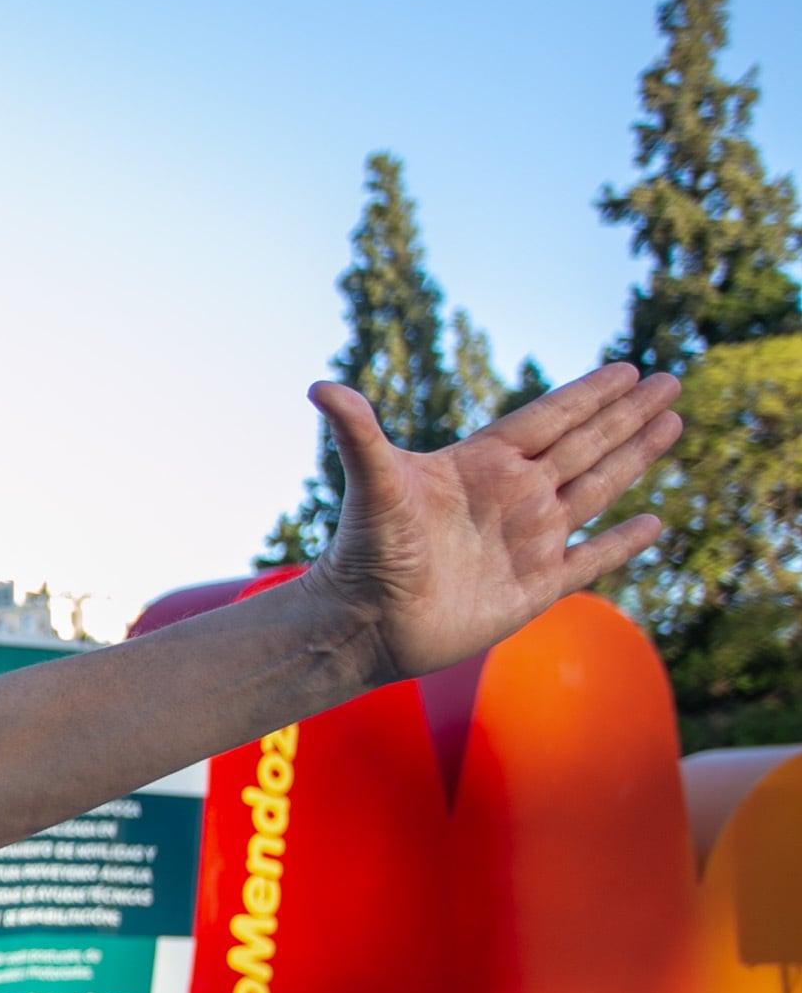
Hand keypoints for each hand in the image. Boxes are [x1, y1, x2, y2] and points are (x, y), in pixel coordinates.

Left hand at [304, 361, 681, 680]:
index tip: (626, 369)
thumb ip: (356, 433)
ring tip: (672, 425)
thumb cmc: (366, 552)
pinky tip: (652, 523)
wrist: (365, 624)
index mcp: (482, 466)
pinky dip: (622, 542)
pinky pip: (591, 559)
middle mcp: (512, 497)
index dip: (587, 395)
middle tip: (670, 381)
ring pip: (596, 489)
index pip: (549, 418)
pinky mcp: (536, 588)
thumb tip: (319, 386)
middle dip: (626, 415)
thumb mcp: (373, 485)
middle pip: (584, 445)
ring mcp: (528, 541)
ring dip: (635, 458)